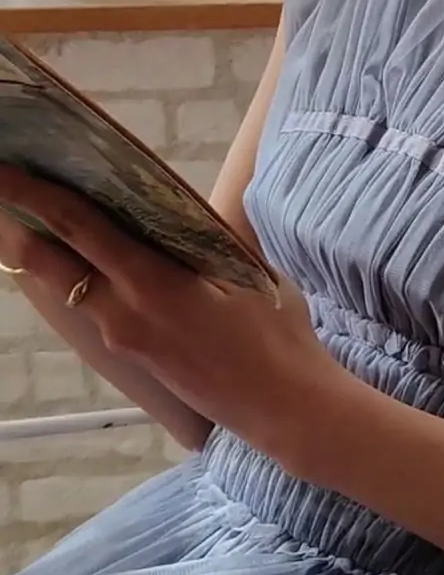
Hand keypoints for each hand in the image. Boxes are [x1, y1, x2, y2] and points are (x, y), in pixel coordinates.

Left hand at [0, 165, 351, 473]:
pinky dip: (78, 270)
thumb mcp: (244, 270)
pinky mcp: (131, 352)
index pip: (77, 226)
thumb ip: (200, 235)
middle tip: (8, 182)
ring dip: (48, 246)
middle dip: (19, 220)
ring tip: (42, 206)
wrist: (283, 408)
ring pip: (64, 282)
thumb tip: (168, 204)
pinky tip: (90, 250)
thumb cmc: (276, 333)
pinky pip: (90, 301)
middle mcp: (121, 313)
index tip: (4, 166)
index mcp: (150, 284)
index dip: (32, 192)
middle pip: (47, 260)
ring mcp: (122, 337)